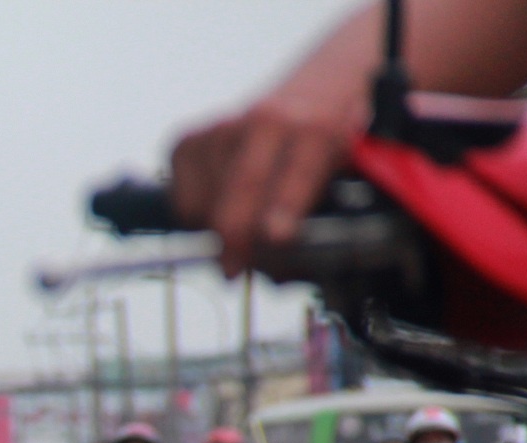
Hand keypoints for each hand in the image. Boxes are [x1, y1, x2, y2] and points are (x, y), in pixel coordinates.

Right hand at [170, 93, 357, 276]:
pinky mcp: (187, 140)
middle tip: (231, 271)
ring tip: (239, 230)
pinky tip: (217, 209)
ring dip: (214, 231)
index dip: (283, 209)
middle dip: (234, 237)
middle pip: (239, 188)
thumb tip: (278, 271)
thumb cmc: (329, 143)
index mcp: (316, 129)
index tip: (276, 238)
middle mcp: (265, 119)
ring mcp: (222, 127)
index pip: (295, 175)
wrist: (317, 87)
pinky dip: (194, 216)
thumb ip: (321, 218)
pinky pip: (179, 199)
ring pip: (202, 201)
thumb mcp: (347, 174)